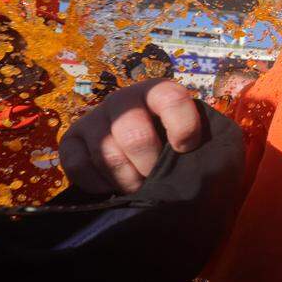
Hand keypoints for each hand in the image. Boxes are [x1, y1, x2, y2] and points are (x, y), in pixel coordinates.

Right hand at [60, 79, 202, 194]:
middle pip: (134, 134)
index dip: (182, 127)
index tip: (186, 149)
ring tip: (139, 188)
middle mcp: (124, 100)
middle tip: (157, 179)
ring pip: (107, 153)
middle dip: (149, 166)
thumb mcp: (204, 145)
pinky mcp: (72, 140)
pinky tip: (111, 189)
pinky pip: (77, 165)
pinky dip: (96, 184)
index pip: (170, 98)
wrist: (148, 166)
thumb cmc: (182, 154)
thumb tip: (204, 166)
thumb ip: (209, 146)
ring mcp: (96, 118)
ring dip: (127, 180)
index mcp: (160, 92)